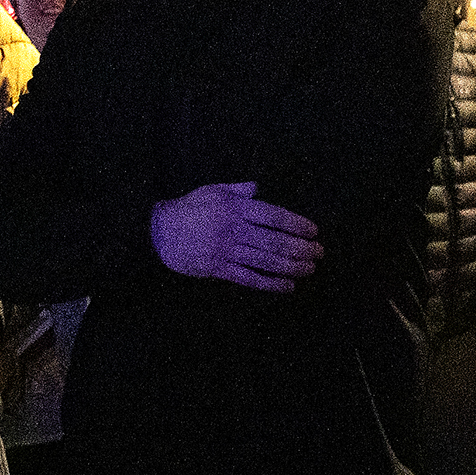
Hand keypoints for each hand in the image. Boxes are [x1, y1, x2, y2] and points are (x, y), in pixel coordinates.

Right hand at [150, 181, 320, 290]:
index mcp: (234, 208)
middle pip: (275, 241)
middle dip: (301, 248)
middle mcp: (233, 229)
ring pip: (266, 261)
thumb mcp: (211, 191)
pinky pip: (249, 279)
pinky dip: (271, 284)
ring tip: (310, 269)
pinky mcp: (218, 269)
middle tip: (319, 252)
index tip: (313, 231)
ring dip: (292, 266)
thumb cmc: (187, 209)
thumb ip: (237, 191)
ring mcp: (226, 251)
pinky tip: (288, 286)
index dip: (297, 224)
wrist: (157, 233)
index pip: (274, 216)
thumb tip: (257, 188)